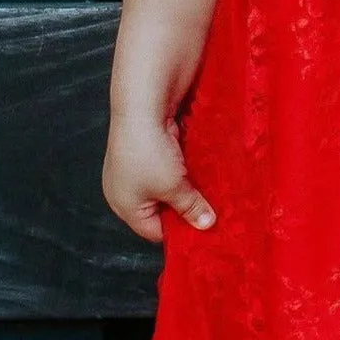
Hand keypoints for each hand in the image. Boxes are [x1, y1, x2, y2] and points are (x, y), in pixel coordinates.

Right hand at [102, 112, 215, 242]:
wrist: (142, 107)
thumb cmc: (150, 154)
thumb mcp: (174, 188)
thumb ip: (190, 207)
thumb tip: (205, 225)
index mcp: (125, 207)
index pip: (155, 232)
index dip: (180, 232)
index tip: (207, 230)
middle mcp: (126, 190)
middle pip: (161, 210)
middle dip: (186, 209)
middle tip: (214, 212)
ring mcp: (136, 169)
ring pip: (167, 188)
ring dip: (187, 188)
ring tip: (211, 193)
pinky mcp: (147, 150)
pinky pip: (168, 168)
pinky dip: (183, 170)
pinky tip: (201, 170)